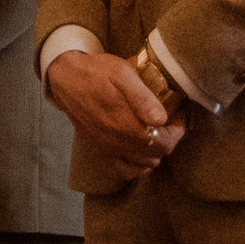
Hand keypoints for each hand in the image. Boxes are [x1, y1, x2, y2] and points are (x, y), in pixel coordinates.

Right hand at [45, 43, 181, 177]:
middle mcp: (119, 143)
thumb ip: (143, 98)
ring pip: (145, 165)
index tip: (178, 114)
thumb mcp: (122, 74)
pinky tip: (140, 150)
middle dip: (169, 139)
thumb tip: (161, 119)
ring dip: (155, 151)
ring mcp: (109, 150)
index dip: (178, 130)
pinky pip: (126, 170)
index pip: (166, 142)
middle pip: (158, 154)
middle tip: (171, 121)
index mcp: (127, 125)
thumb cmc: (96, 73)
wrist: (66, 79)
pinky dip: (138, 165)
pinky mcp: (101, 151)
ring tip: (156, 131)